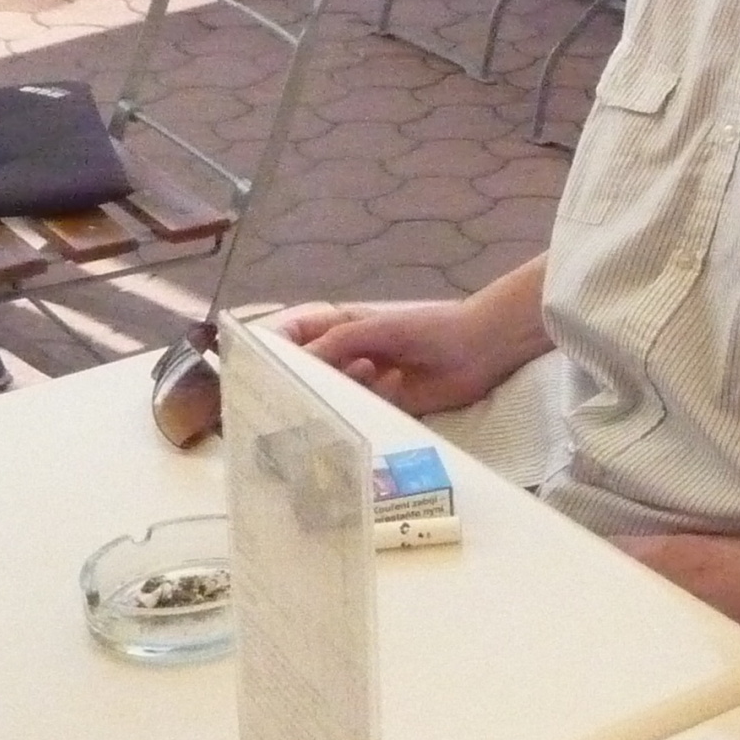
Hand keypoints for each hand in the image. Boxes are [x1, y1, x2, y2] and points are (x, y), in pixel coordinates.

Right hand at [280, 299, 507, 416]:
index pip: (293, 337)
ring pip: (333, 396)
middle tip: (299, 394)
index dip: (273, 350)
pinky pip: (362, 413)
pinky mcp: (385, 406)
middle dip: (303, 382)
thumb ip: (337, 342)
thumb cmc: (430, 326)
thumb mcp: (379, 328)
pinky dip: (370, 405)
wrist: (481, 347)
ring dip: (343, 392)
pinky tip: (396, 386)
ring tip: (371, 375)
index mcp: (340, 328)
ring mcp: (365, 383)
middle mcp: (347, 356)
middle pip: (308, 373)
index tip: (258, 368)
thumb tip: (297, 363)